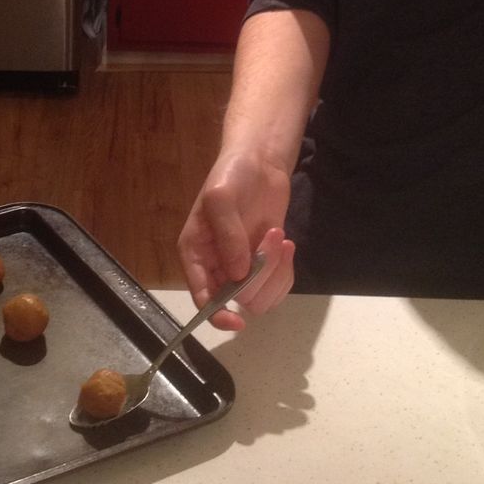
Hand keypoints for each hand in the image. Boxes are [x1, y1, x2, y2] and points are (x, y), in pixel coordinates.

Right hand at [177, 150, 295, 331]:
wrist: (259, 163)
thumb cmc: (231, 175)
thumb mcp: (221, 197)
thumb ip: (227, 235)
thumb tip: (237, 274)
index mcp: (196, 254)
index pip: (201, 297)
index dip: (217, 314)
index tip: (237, 320)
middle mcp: (217, 267)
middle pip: (239, 298)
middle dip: (261, 272)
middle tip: (271, 236)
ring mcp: (243, 268)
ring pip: (260, 297)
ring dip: (276, 272)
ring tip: (279, 237)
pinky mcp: (265, 264)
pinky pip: (277, 287)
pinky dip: (286, 271)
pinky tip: (286, 244)